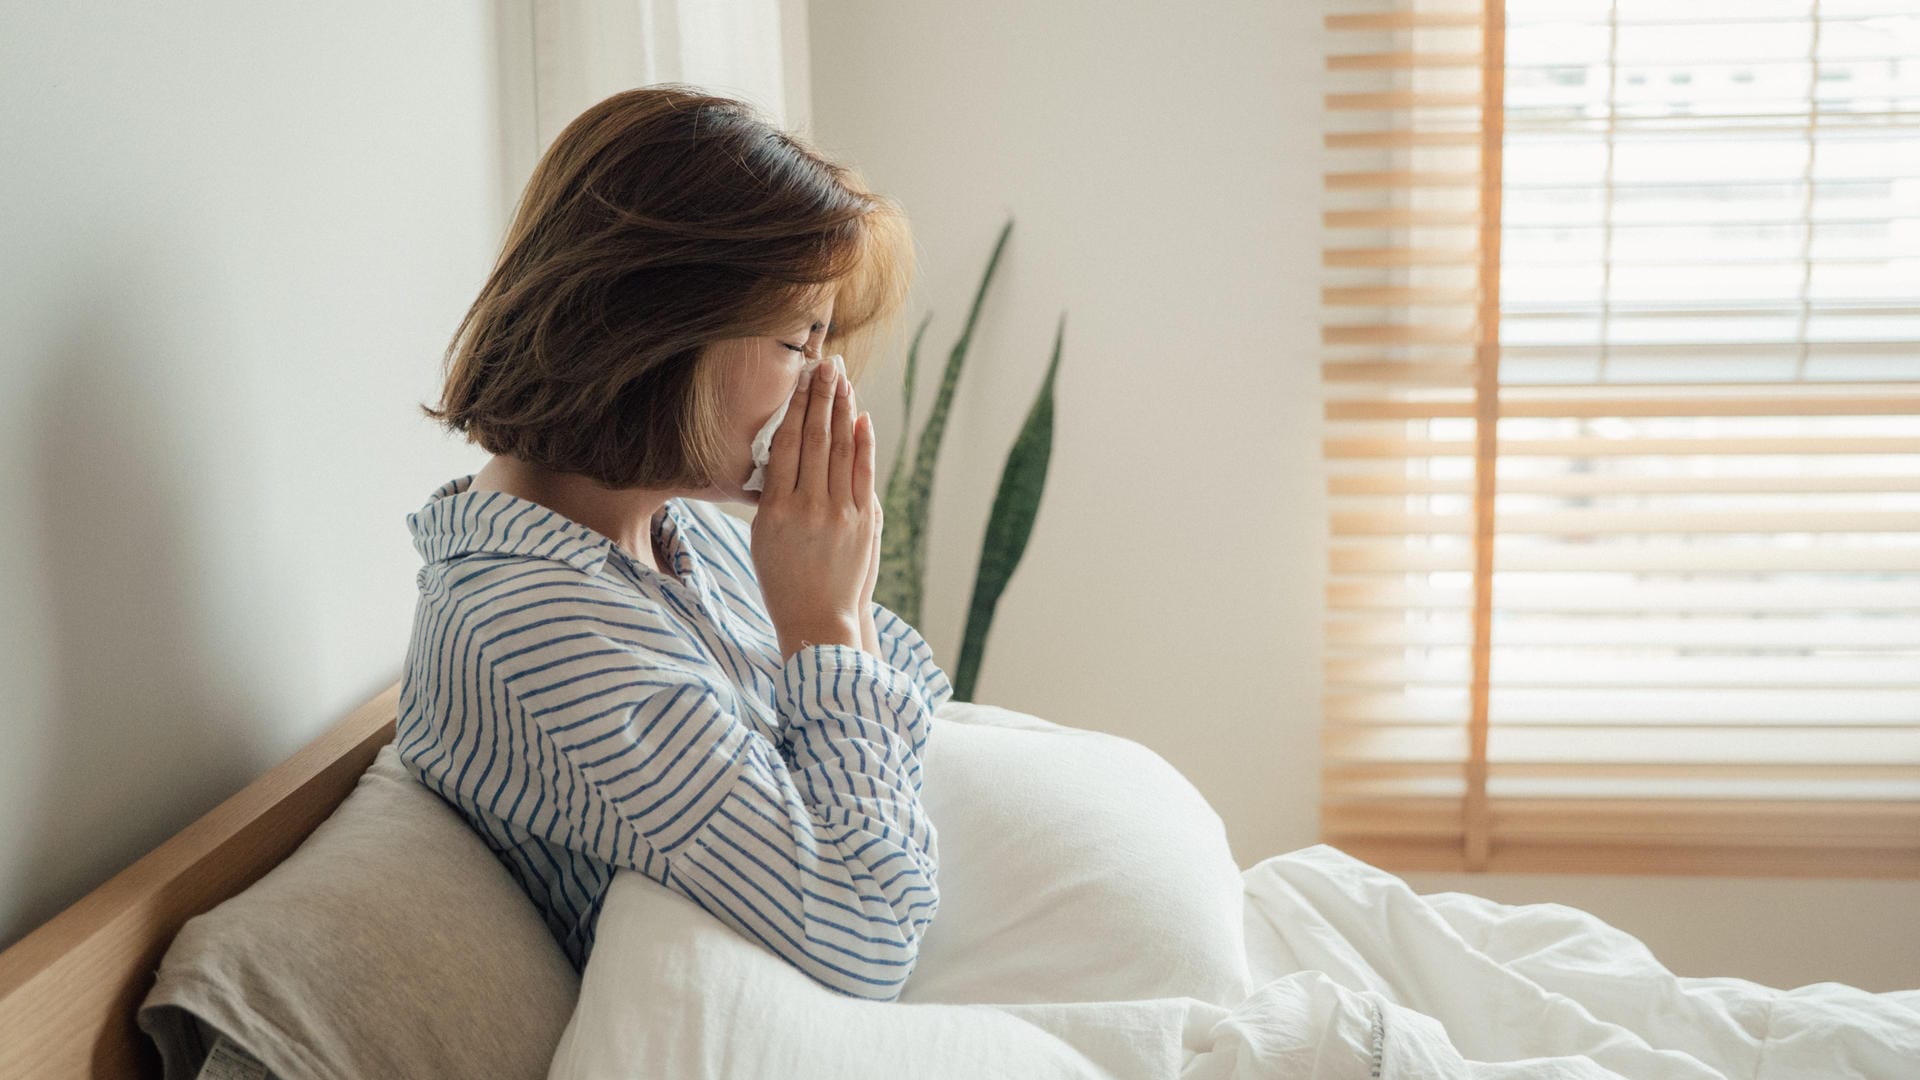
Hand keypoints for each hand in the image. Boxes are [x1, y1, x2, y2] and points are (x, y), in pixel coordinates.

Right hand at [752, 355, 878, 661]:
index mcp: (774, 510)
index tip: (801, 380)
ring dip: (842, 411)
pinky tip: (861, 419)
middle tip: (826, 365)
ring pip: (839, 450)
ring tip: (842, 381)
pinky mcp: (864, 521)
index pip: (786, 445)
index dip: (795, 408)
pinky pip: (863, 473)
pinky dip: (863, 443)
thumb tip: (785, 454)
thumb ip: (773, 496)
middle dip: (821, 398)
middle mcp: (807, 507)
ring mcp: (839, 513)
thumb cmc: (784, 580)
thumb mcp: (762, 538)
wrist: (819, 621)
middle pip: (814, 439)